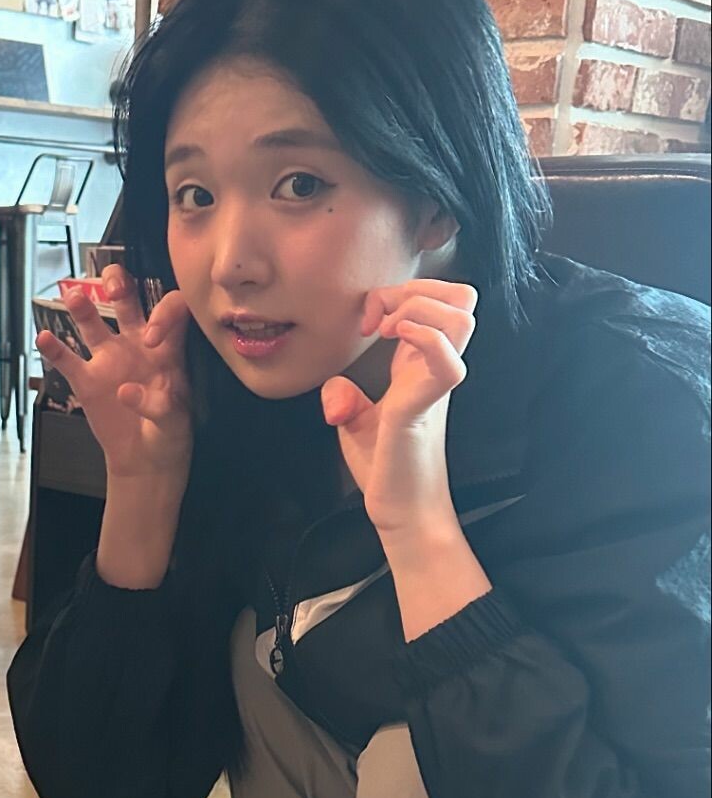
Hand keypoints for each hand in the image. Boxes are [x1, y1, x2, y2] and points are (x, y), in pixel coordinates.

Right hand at [34, 265, 193, 485]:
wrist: (145, 458)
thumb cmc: (169, 434)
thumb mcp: (174, 423)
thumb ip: (157, 404)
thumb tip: (125, 391)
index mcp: (167, 348)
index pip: (170, 309)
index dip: (162, 313)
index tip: (151, 338)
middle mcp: (136, 344)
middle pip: (127, 300)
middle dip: (120, 285)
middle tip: (114, 290)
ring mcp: (109, 360)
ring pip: (93, 324)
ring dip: (83, 307)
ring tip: (74, 296)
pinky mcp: (87, 381)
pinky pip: (67, 360)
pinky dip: (54, 349)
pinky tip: (44, 338)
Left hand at [321, 280, 476, 538]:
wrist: (398, 510)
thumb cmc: (385, 468)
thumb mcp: (355, 423)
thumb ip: (345, 396)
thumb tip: (335, 383)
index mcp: (421, 364)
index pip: (438, 300)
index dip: (400, 294)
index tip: (366, 323)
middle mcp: (435, 367)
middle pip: (462, 297)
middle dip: (417, 288)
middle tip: (380, 319)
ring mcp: (436, 384)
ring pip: (462, 315)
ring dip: (418, 307)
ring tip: (385, 331)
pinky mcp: (427, 407)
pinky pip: (447, 358)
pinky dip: (419, 335)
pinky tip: (390, 341)